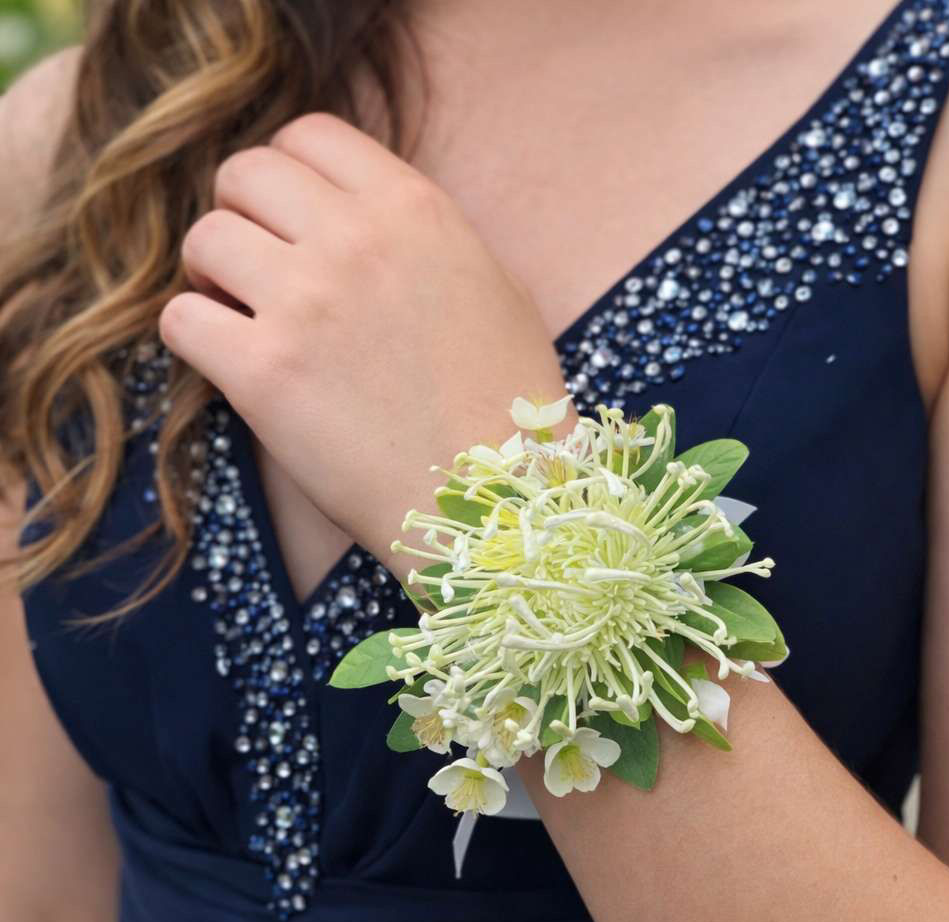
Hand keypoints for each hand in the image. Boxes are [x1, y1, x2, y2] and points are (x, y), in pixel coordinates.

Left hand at [158, 112, 572, 575]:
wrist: (496, 497)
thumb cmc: (506, 402)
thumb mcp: (493, 287)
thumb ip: (424, 235)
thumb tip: (365, 215)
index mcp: (414, 209)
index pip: (309, 135)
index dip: (287, 172)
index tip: (289, 215)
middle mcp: (355, 241)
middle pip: (243, 174)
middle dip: (240, 213)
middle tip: (255, 264)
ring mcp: (305, 305)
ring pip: (204, 239)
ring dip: (212, 274)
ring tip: (240, 314)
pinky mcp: (264, 374)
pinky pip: (180, 319)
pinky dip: (196, 336)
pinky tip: (232, 361)